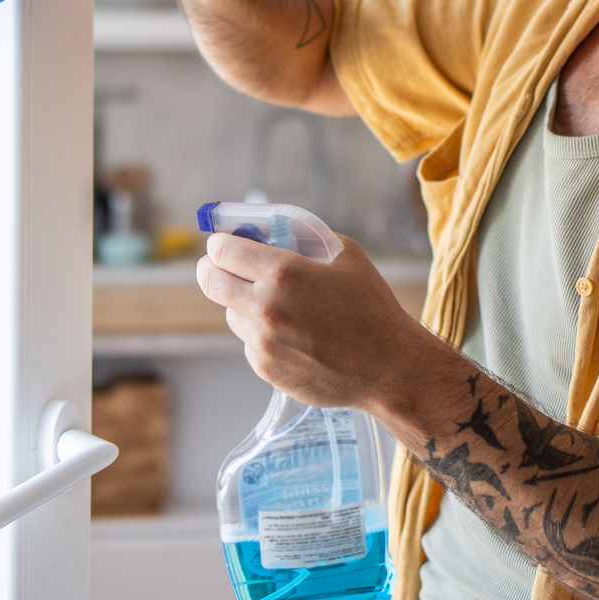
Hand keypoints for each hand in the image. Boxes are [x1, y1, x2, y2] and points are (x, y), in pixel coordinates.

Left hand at [195, 231, 451, 413]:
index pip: (222, 249)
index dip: (221, 242)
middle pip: (210, 280)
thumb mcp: (344, 253)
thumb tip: (263, 231)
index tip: (226, 243)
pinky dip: (262, 333)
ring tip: (281, 305)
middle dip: (213, 268)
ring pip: (231, 312)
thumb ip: (301, 236)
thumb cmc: (371, 305)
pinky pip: (249, 342)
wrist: (389, 366)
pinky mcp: (265, 368)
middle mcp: (264, 307)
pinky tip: (296, 334)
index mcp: (283, 272)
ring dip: (243, 303)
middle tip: (225, 265)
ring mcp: (262, 342)